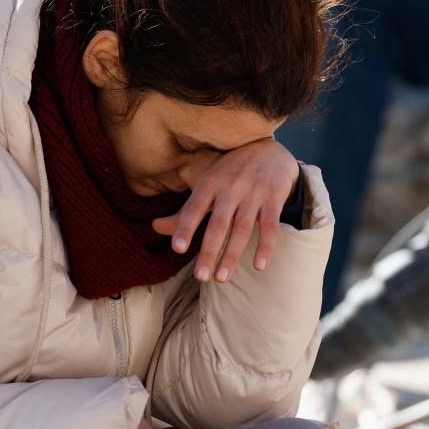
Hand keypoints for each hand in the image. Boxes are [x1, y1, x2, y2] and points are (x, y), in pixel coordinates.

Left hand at [153, 138, 298, 282]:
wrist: (270, 150)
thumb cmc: (230, 174)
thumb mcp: (206, 186)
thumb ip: (184, 212)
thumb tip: (154, 227)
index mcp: (209, 184)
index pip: (194, 208)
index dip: (185, 227)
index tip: (178, 249)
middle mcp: (230, 187)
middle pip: (218, 224)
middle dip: (208, 251)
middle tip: (200, 277)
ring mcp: (253, 193)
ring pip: (241, 228)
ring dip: (231, 255)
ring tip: (221, 278)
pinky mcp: (274, 198)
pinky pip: (269, 226)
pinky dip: (265, 247)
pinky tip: (259, 266)